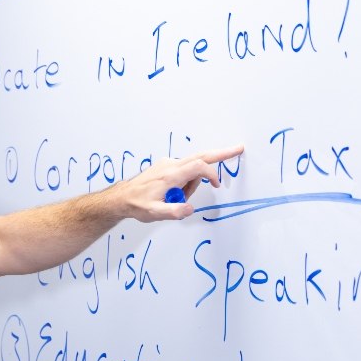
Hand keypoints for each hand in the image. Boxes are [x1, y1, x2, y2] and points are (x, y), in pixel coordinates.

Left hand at [114, 144, 243, 221]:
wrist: (122, 198)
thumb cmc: (137, 204)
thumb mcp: (154, 213)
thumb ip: (173, 212)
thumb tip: (190, 208)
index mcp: (170, 174)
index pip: (198, 167)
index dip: (211, 175)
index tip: (217, 185)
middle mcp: (170, 165)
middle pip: (200, 155)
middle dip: (220, 153)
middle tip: (238, 148)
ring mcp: (168, 164)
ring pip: (192, 167)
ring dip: (193, 182)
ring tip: (177, 199)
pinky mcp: (165, 166)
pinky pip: (184, 170)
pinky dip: (187, 179)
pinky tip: (175, 193)